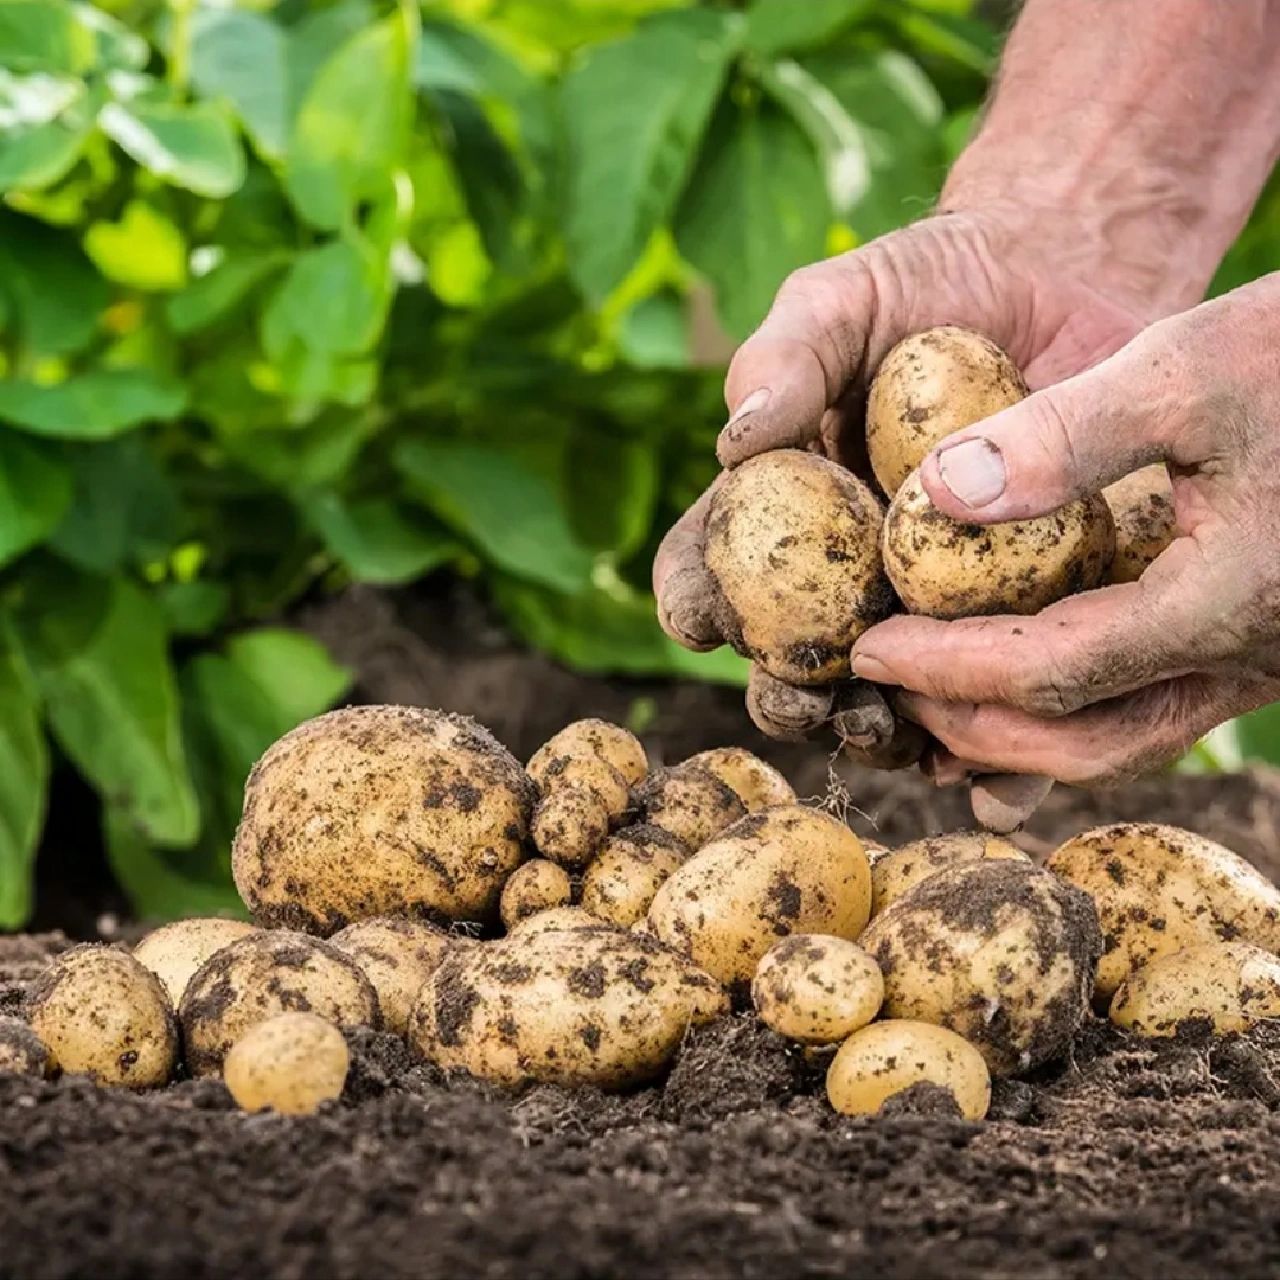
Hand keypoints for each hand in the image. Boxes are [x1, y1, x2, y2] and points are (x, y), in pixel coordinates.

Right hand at [654, 205, 1154, 826]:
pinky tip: (995, 776)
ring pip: (892, 699)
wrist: (1066, 278)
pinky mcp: (1023, 619)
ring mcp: (935, 605)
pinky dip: (996, 757)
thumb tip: (735, 440)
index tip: (700, 619)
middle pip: (794, 659)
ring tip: (893, 733)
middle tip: (802, 696)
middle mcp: (846, 574)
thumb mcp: (844, 298)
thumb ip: (785, 359)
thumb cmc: (929, 284)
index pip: (712, 568)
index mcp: (783, 513)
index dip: (694, 600)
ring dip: (882, 734)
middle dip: (787, 695)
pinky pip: (1003, 701)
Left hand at [850, 276, 1279, 785]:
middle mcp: (1246, 659)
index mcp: (1222, 606)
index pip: (1046, 674)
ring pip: (1124, 740)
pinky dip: (1073, 706)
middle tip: (889, 685)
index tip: (867, 650)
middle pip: (1081, 742)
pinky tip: (1017, 669)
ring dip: (1020, 734)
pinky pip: (1152, 705)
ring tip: (935, 699)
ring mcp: (1259, 661)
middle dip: (971, 724)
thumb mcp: (1191, 366)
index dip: (944, 670)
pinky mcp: (1259, 640)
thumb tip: (936, 495)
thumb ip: (1066, 437)